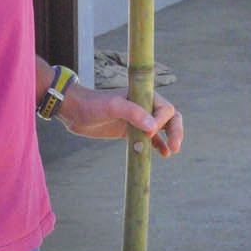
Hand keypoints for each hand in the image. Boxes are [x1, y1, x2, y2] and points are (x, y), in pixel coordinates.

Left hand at [57, 85, 182, 156]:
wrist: (75, 112)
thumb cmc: (93, 104)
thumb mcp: (112, 106)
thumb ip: (133, 113)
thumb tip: (153, 127)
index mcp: (144, 96)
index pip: (165, 109)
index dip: (162, 121)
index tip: (149, 131)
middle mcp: (145, 107)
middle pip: (170, 118)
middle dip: (176, 131)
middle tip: (176, 146)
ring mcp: (138, 120)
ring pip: (162, 129)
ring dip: (170, 138)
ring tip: (172, 151)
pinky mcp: (131, 131)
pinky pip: (150, 139)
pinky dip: (158, 145)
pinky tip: (163, 154)